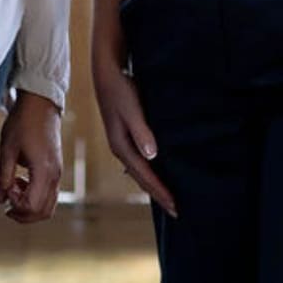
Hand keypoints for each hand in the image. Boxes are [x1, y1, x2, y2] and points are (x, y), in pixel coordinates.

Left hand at [0, 91, 61, 222]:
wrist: (40, 103)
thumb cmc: (23, 122)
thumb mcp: (7, 148)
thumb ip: (4, 176)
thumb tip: (0, 200)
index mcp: (43, 170)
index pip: (31, 206)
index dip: (15, 205)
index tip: (5, 189)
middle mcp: (55, 175)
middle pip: (42, 212)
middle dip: (22, 214)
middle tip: (6, 202)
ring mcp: (58, 172)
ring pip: (48, 207)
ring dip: (29, 207)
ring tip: (13, 190)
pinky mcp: (57, 169)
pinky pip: (50, 195)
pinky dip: (36, 198)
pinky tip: (22, 181)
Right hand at [94, 61, 176, 216]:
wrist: (106, 71)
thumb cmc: (120, 88)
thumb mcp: (131, 108)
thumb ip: (141, 131)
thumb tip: (152, 156)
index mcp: (121, 146)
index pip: (144, 176)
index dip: (160, 192)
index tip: (175, 207)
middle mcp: (120, 148)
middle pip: (141, 178)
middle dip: (158, 194)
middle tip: (176, 211)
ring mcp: (122, 142)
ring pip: (140, 170)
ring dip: (154, 184)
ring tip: (168, 196)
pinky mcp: (125, 134)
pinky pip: (140, 160)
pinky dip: (150, 170)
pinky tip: (158, 170)